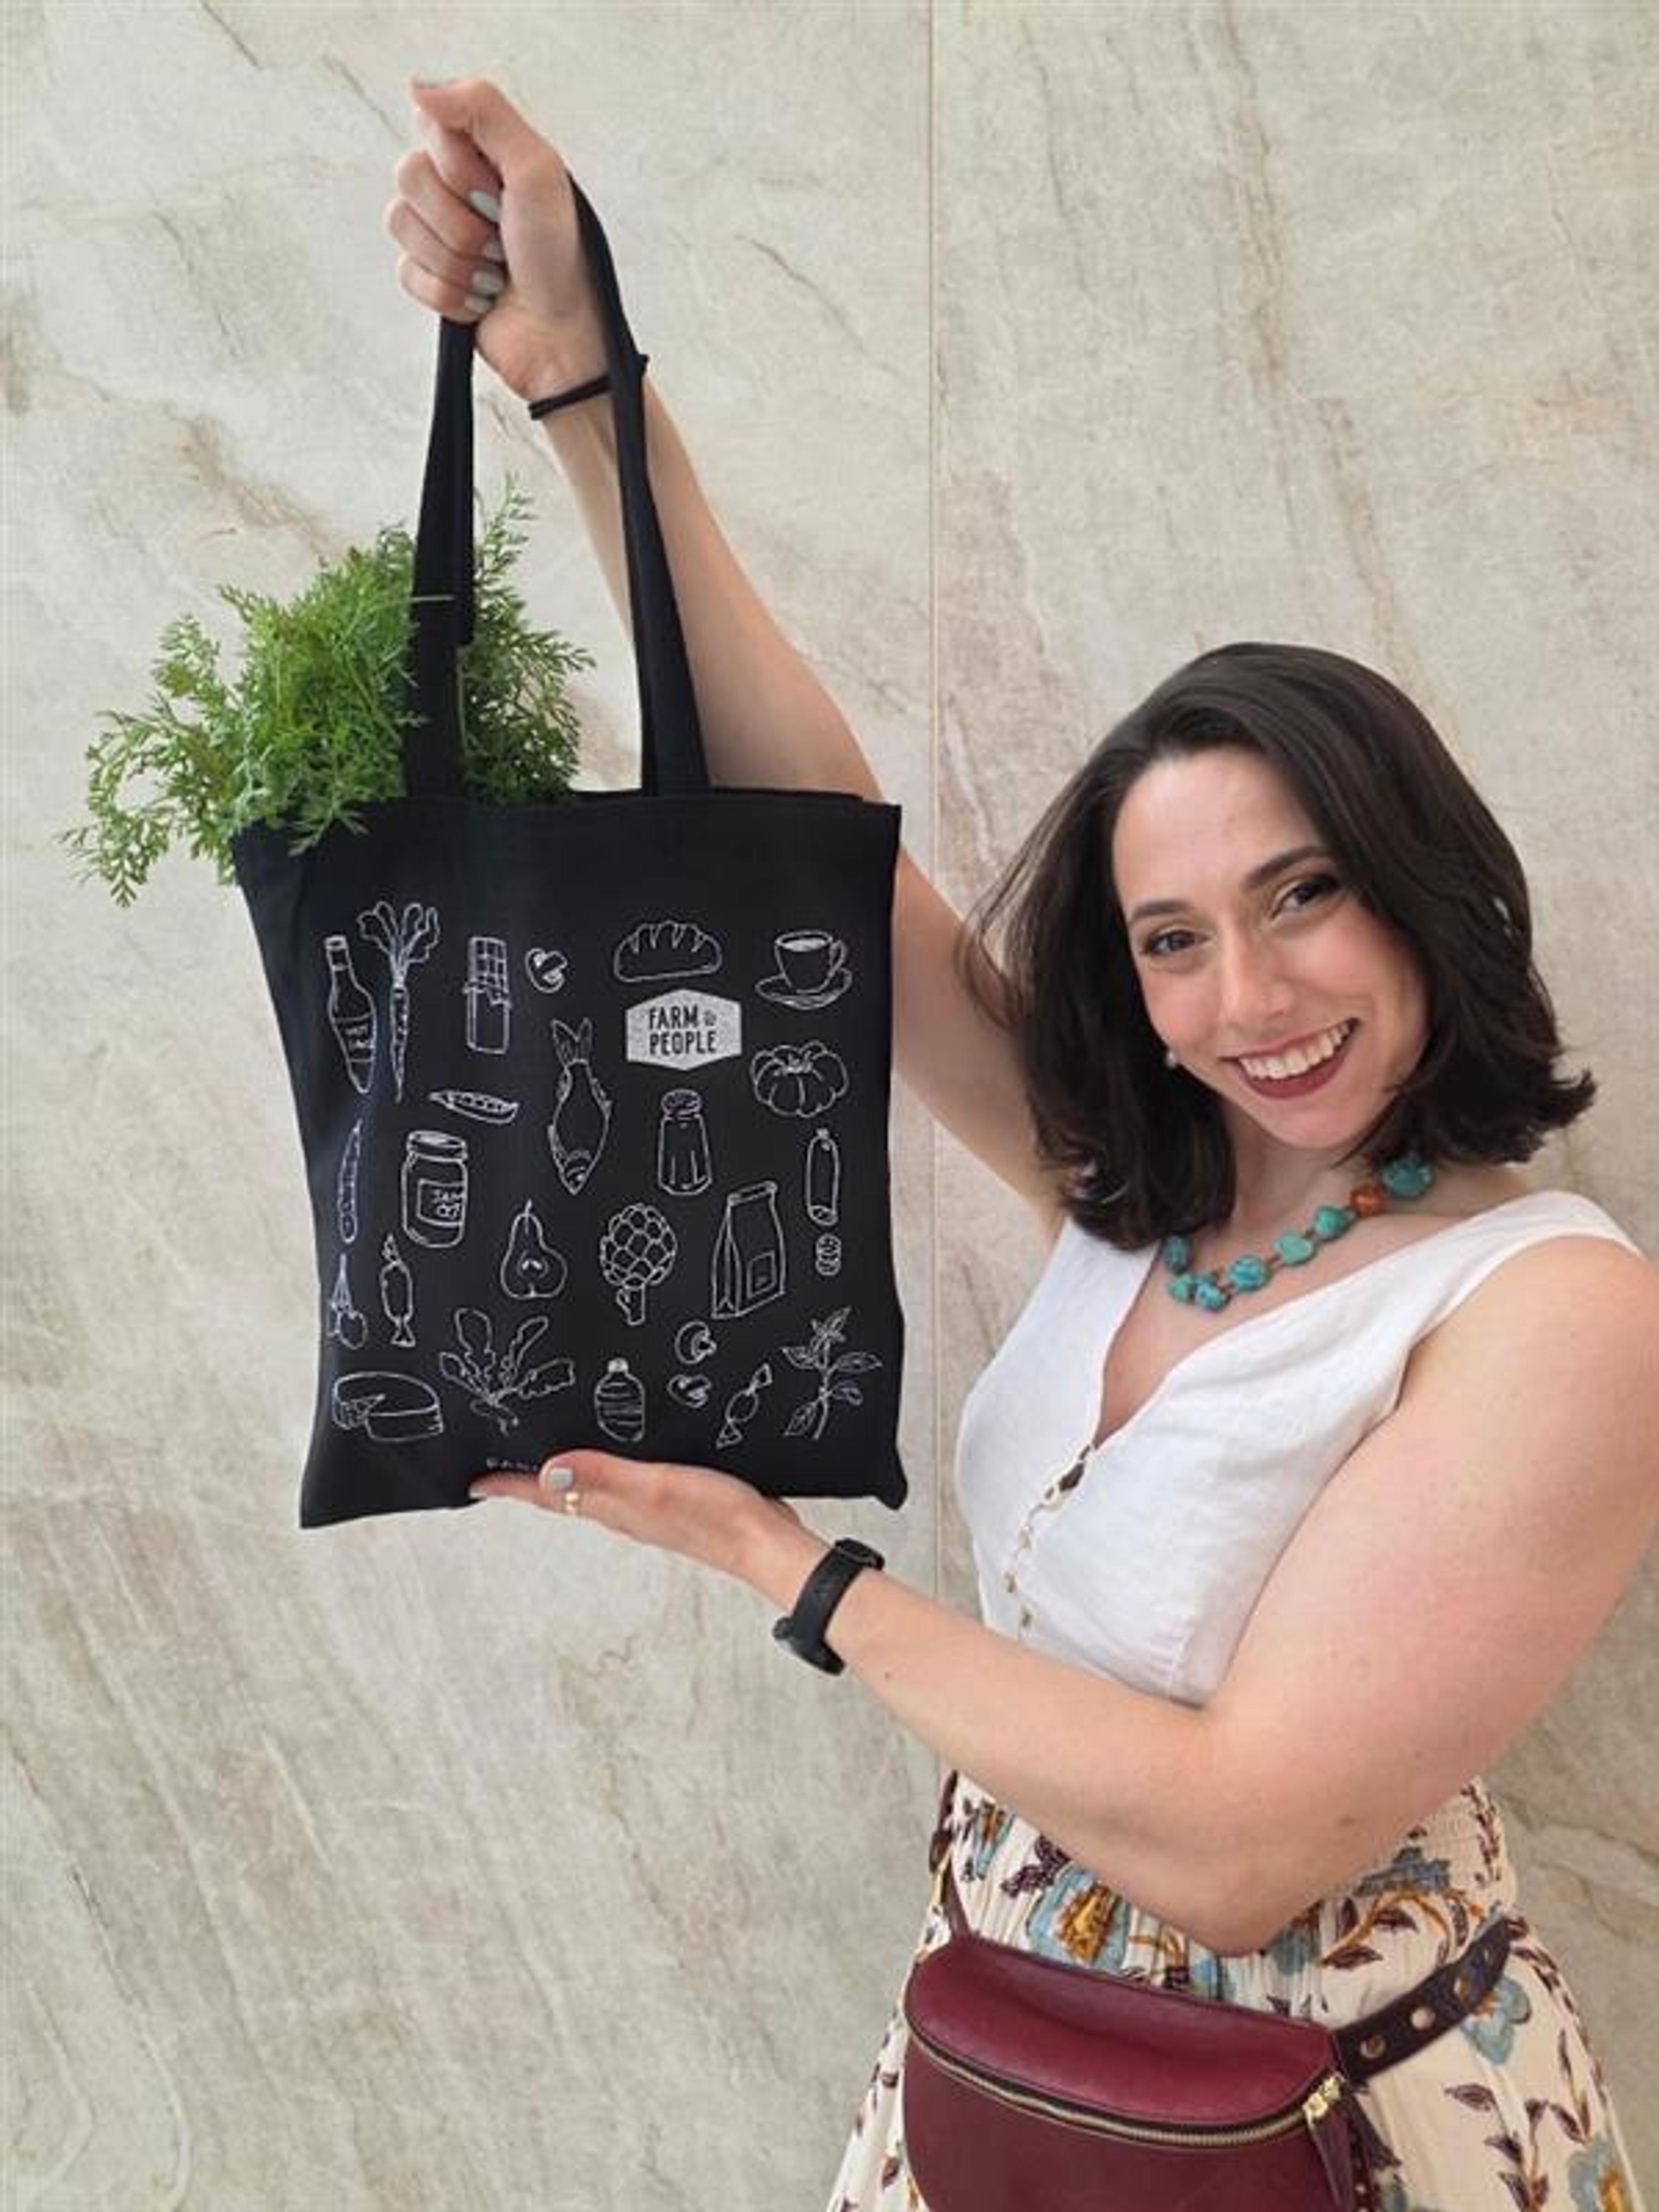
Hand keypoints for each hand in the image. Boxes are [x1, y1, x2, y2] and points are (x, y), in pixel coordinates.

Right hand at [388, 76, 606, 402]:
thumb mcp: (537, 168)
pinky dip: (449, 293)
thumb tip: (417, 85)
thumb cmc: (560, 256)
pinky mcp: (432, 278)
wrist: (561, 336)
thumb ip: (482, 109)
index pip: (429, 123)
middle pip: (409, 175)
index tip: (498, 190)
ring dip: (456, 259)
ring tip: (495, 273)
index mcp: (484, 151)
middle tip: (501, 239)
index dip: (459, 163)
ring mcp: (442, 233)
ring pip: (401, 223)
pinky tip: (482, 299)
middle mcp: (458, 186)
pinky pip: (407, 273)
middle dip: (460, 217)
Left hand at [468, 1448, 824, 1588]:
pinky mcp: (672, 1502)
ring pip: (592, 1489)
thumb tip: (545, 1469)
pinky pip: (623, 1486)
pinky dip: (606, 1471)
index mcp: (611, 1507)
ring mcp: (646, 1510)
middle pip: (562, 1493)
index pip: (547, 1494)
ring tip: (543, 1457)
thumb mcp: (656, 1485)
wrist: (766, 1543)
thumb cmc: (716, 1516)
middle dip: (528, 1478)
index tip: (471, 1482)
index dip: (508, 1486)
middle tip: (498, 1463)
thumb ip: (604, 1475)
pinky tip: (616, 1458)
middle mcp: (621, 1511)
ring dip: (565, 1474)